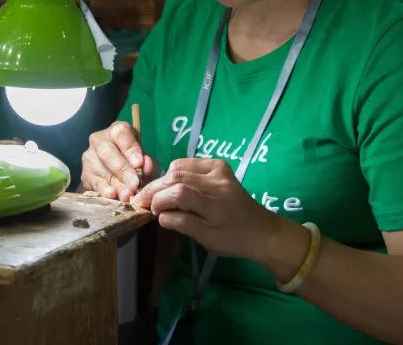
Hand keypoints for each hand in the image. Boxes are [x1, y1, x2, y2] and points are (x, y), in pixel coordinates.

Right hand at [80, 121, 157, 201]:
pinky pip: (94, 182)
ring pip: (101, 169)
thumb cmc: (136, 163)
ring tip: (128, 194)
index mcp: (117, 131)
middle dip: (122, 169)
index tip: (139, 163)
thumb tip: (147, 165)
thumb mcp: (146, 161)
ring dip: (116, 184)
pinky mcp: (85, 174)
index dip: (130, 148)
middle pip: (107, 152)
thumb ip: (148, 163)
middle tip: (134, 184)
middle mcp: (100, 140)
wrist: (121, 176)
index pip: (120, 133)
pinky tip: (113, 194)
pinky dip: (104, 190)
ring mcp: (90, 157)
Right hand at [132, 158, 293, 262]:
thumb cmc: (232, 239)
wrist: (260, 229)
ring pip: (180, 166)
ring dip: (164, 179)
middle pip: (177, 176)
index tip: (148, 210)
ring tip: (155, 194)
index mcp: (217, 205)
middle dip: (156, 188)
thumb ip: (181, 223)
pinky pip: (189, 162)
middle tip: (141, 200)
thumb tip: (158, 214)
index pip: (180, 193)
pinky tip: (172, 185)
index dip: (159, 199)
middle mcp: (218, 182)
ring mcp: (219, 169)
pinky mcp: (219, 164)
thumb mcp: (205, 239)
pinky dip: (176, 172)